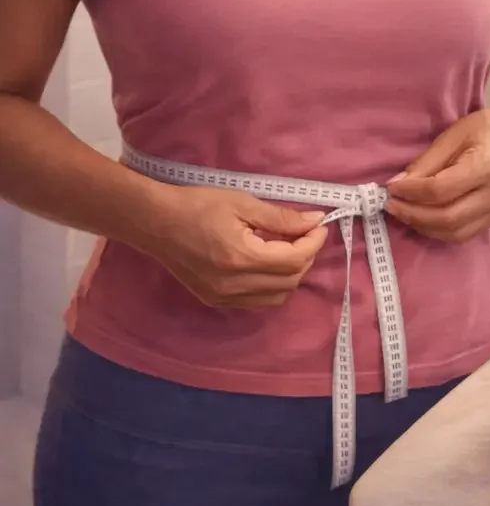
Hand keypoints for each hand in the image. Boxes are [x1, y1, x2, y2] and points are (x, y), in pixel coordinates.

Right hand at [138, 185, 329, 309]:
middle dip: (305, 257)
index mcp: (242, 259)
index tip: (319, 225)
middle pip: (290, 281)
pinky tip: (267, 263)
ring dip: (291, 274)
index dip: (313, 243)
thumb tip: (315, 221)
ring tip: (286, 247)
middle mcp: (234, 286)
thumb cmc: (198, 205)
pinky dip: (272, 286)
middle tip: (303, 233)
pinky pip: (257, 301)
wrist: (155, 222)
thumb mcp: (243, 203)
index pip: (294, 260)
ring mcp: (223, 298)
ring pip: (276, 297)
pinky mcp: (215, 301)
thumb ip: (282, 217)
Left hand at [384, 105, 489, 243]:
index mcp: (487, 166)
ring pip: (454, 233)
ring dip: (423, 226)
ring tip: (404, 212)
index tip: (390, 187)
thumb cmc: (489, 127)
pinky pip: (464, 234)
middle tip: (391, 205)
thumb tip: (398, 184)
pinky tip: (425, 217)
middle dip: (413, 215)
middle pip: (447, 218)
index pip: (439, 190)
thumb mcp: (455, 133)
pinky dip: (439, 229)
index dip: (410, 192)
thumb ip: (427, 161)